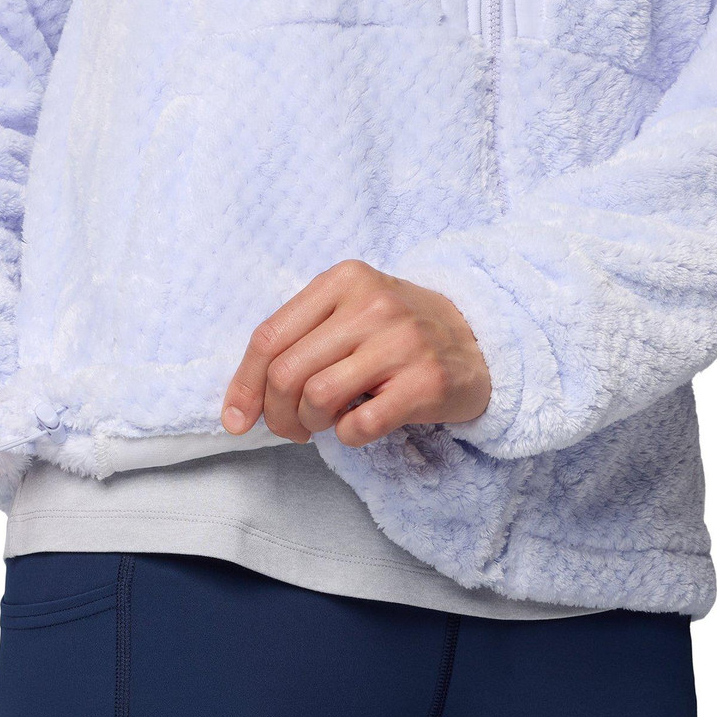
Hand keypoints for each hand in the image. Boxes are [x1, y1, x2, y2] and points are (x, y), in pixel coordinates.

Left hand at [221, 260, 490, 447]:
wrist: (480, 339)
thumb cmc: (398, 333)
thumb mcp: (350, 312)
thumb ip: (300, 341)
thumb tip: (241, 405)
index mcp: (343, 280)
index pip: (269, 337)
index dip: (244, 385)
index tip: (237, 419)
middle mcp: (372, 304)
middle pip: (287, 372)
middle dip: (276, 413)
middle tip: (291, 428)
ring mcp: (402, 341)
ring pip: (317, 397)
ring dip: (311, 424)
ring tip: (325, 424)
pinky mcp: (427, 381)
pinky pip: (360, 424)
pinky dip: (348, 436)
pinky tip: (359, 426)